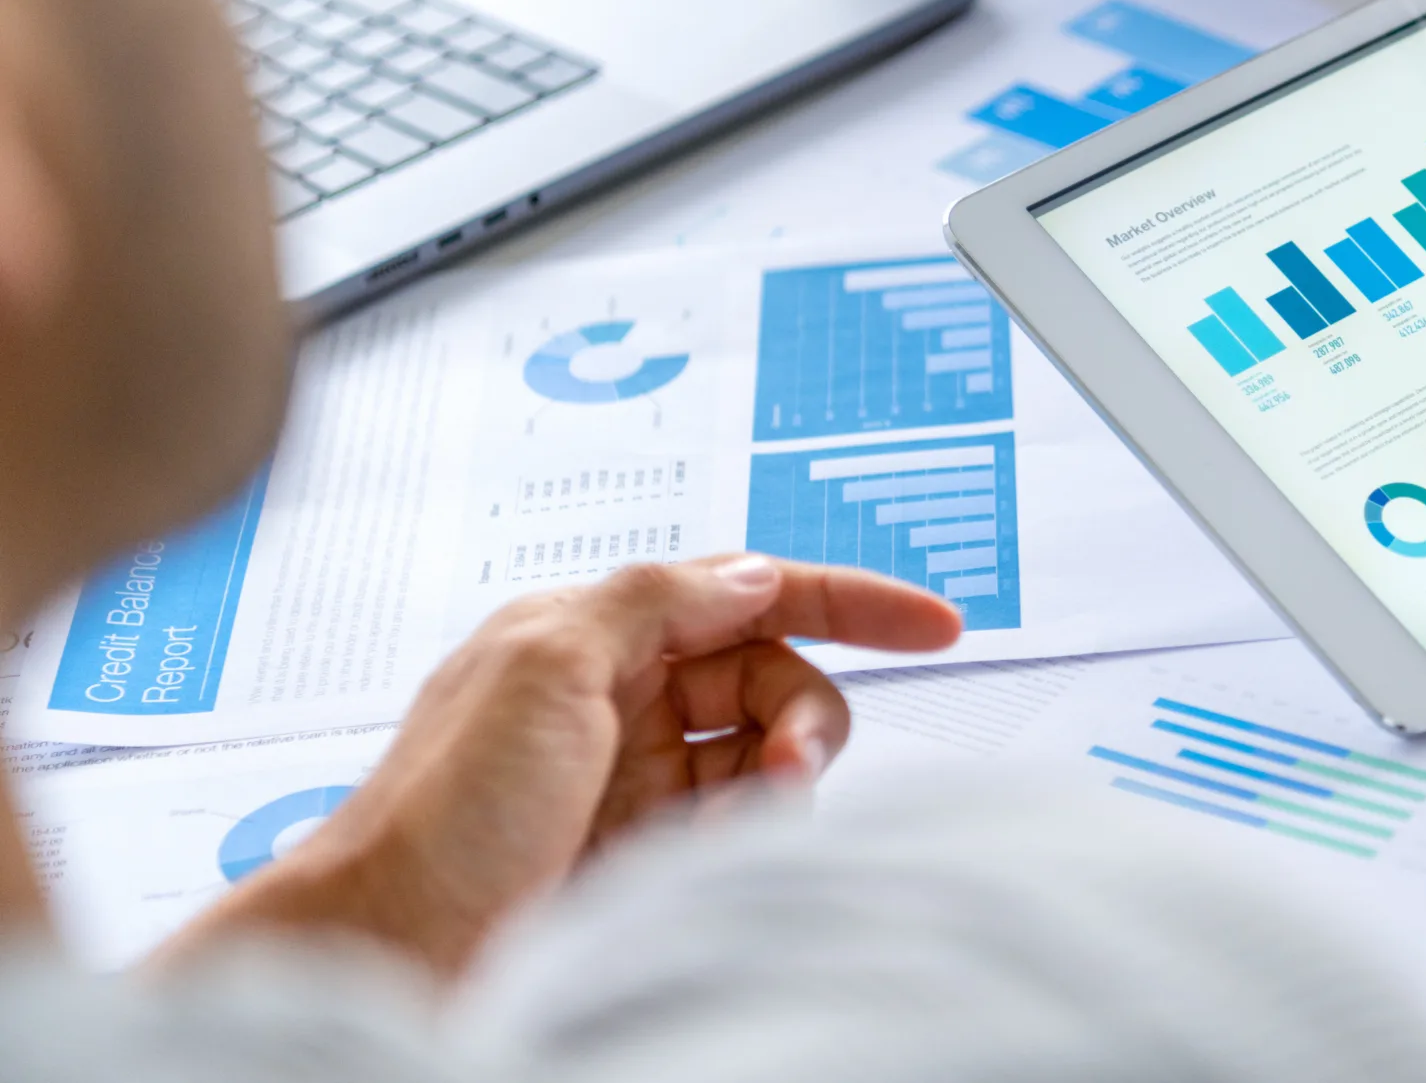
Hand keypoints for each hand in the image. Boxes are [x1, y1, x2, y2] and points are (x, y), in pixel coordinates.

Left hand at [159, 555, 961, 977]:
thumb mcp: (541, 663)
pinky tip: (712, 862)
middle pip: (774, 678)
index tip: (933, 623)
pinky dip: (751, 839)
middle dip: (803, 716)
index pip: (747, 592)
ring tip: (739, 831)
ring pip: (767, 757)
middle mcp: (619, 701)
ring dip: (778, 784)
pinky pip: (742, 829)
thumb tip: (753, 574)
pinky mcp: (645, 859)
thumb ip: (655, 599)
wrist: (388, 953)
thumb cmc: (436, 814)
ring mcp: (636, 785)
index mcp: (593, 635)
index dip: (849, 602)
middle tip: (789, 769)